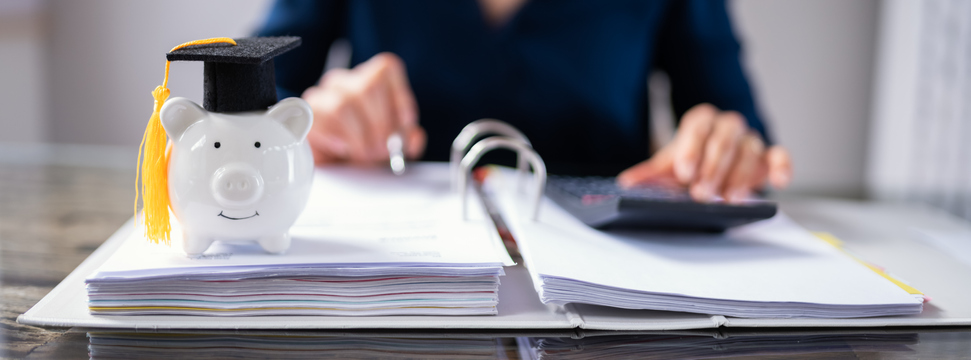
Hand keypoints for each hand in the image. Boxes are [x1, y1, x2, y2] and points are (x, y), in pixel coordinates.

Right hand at [301, 53, 426, 164]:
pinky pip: (320, 120)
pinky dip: (337, 139)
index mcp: (371, 79)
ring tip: (363, 153)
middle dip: (380, 125)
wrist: (329, 169)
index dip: (400, 98)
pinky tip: (342, 148)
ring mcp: (322, 94)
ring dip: (359, 136)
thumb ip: (408, 140)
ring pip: (344, 105)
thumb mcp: (392, 147)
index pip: (386, 68)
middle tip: (382, 149)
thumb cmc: (363, 151)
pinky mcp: (305, 114)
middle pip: (367, 87)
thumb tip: (414, 136)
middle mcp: (345, 81)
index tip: (405, 125)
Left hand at [617, 103, 791, 202]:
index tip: (684, 172)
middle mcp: (727, 126)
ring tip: (727, 199)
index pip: (698, 127)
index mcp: (701, 121)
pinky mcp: (767, 157)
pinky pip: (780, 156)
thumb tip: (626, 183)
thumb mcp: (668, 166)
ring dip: (739, 176)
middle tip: (701, 192)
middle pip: (724, 139)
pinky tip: (779, 182)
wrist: (710, 162)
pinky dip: (782, 166)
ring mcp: (749, 140)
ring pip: (750, 150)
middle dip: (712, 167)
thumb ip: (649, 174)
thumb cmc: (690, 162)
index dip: (691, 149)